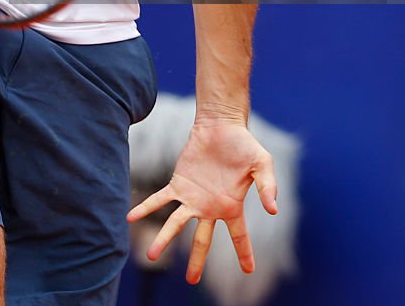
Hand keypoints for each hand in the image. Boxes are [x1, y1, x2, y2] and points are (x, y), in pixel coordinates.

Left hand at [127, 121, 277, 283]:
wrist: (220, 124)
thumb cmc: (243, 143)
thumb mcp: (263, 164)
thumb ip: (268, 186)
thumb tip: (273, 210)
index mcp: (231, 206)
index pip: (239, 236)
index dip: (245, 253)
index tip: (249, 270)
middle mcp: (210, 207)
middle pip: (202, 240)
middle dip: (196, 260)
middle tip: (191, 281)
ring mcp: (192, 196)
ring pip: (176, 224)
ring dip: (163, 239)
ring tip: (151, 257)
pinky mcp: (178, 183)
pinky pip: (159, 199)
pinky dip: (146, 208)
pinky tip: (131, 217)